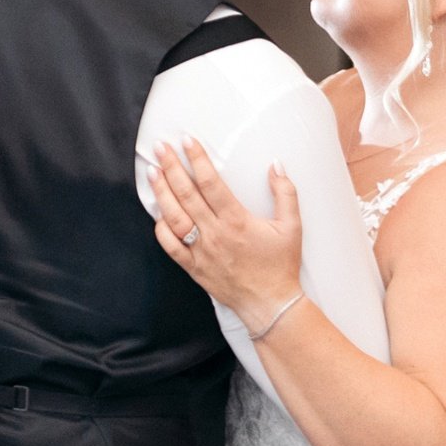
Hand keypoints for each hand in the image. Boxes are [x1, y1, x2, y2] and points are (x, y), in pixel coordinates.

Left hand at [151, 137, 303, 331]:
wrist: (270, 305)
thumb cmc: (281, 266)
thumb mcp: (292, 227)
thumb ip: (285, 193)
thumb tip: (276, 165)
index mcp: (237, 221)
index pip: (211, 183)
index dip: (197, 159)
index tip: (187, 141)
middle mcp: (215, 234)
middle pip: (187, 194)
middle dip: (171, 167)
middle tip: (161, 147)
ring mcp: (201, 252)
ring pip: (174, 217)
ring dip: (161, 192)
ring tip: (152, 171)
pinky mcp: (194, 268)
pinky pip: (170, 246)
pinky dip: (161, 228)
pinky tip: (157, 212)